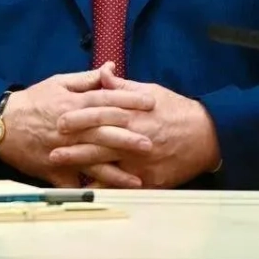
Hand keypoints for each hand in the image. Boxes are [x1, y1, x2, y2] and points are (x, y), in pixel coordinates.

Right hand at [0, 63, 155, 186]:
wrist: (2, 125)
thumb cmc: (34, 101)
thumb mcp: (59, 83)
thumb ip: (87, 78)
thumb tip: (111, 67)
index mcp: (73, 104)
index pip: (106, 100)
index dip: (129, 100)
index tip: (150, 102)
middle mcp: (71, 128)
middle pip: (103, 132)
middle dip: (128, 138)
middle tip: (151, 142)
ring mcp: (64, 151)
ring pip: (92, 161)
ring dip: (115, 170)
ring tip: (137, 177)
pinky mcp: (55, 169)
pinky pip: (75, 182)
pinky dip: (89, 190)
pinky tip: (108, 197)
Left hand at [49, 66, 219, 188]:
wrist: (207, 135)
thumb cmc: (176, 110)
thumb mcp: (150, 90)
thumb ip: (122, 85)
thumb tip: (102, 71)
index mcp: (135, 112)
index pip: (102, 113)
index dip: (79, 117)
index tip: (59, 119)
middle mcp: (137, 136)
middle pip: (100, 140)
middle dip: (74, 145)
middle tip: (51, 148)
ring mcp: (143, 160)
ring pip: (108, 165)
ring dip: (83, 166)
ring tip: (61, 167)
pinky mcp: (150, 179)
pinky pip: (124, 185)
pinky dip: (105, 186)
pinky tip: (87, 187)